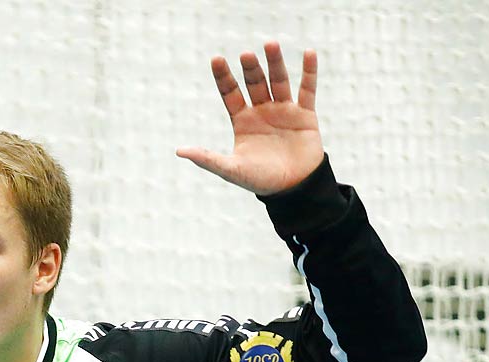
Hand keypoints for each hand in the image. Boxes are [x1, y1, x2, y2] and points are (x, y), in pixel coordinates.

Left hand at [176, 43, 322, 195]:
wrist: (294, 189)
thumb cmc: (260, 181)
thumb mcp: (231, 170)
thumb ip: (207, 159)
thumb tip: (179, 151)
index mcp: (243, 121)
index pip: (230, 93)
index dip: (223, 77)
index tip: (216, 59)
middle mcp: (262, 111)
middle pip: (254, 83)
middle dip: (250, 69)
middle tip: (245, 55)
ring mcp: (284, 110)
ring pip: (278, 81)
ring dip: (275, 63)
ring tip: (270, 44)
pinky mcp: (305, 114)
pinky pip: (307, 89)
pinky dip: (309, 72)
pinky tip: (309, 54)